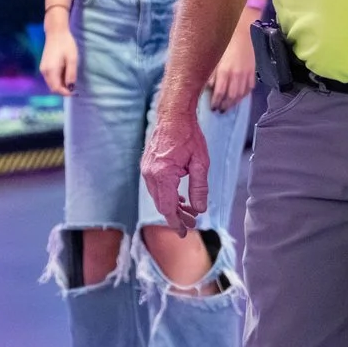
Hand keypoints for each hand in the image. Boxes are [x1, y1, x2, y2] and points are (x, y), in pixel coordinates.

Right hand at [38, 23, 77, 95]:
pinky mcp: (44, 66)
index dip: (66, 93)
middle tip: (74, 87)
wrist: (56, 33)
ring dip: (61, 85)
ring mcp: (43, 68)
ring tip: (71, 78)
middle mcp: (44, 71)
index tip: (75, 92)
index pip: (56, 88)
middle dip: (63, 90)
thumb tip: (71, 87)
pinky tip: (65, 73)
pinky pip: (50, 78)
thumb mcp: (72, 59)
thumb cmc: (66, 44)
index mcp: (51, 70)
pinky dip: (58, 80)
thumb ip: (71, 74)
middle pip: (53, 88)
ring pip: (51, 83)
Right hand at [141, 107, 211, 233]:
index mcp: (163, 174)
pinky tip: (180, 198)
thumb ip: (200, 188)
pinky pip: (155, 187)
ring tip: (189, 212)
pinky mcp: (147, 166)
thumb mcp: (201, 163)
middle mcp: (150, 174)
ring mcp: (146, 169)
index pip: (168, 208)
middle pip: (162, 205)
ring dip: (172, 206)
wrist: (173, 114)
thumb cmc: (189, 135)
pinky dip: (167, 196)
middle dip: (176, 217)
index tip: (184, 232)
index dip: (176, 223)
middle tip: (192, 223)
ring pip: (158, 197)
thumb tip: (200, 209)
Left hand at [208, 20, 258, 113]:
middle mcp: (236, 75)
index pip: (219, 93)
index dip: (216, 102)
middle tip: (220, 110)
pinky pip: (249, 89)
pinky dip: (244, 95)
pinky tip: (239, 98)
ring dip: (234, 103)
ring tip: (229, 107)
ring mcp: (246, 75)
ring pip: (241, 95)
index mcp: (224, 71)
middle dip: (225, 105)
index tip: (213, 108)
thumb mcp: (214, 58)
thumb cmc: (225, 43)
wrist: (242, 33)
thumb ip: (211, 74)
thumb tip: (208, 88)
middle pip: (231, 97)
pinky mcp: (253, 73)